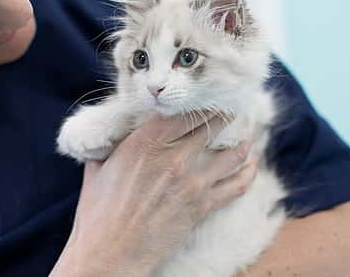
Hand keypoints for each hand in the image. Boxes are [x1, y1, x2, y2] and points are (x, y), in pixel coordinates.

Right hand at [51, 113, 258, 276]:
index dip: (201, 102)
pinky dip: (248, 172)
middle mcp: (173, 157)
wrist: (109, 252)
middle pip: (212, 125)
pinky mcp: (202, 206)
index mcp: (145, 141)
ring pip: (231, 153)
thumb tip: (119, 132)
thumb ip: (114, 144)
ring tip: (248, 133)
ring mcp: (191, 182)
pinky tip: (252, 164)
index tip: (208, 97)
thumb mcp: (99, 166)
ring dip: (243, 141)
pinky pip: (237, 185)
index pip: (184, 111)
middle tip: (233, 108)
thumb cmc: (98, 211)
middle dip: (225, 114)